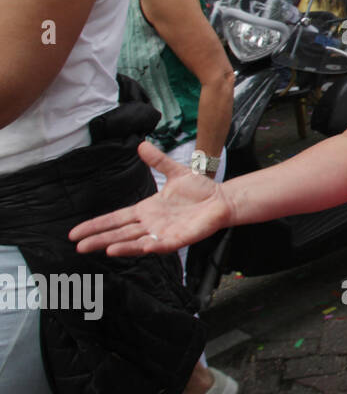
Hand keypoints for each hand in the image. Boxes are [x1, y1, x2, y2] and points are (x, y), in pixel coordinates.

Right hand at [68, 142, 235, 255]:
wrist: (222, 199)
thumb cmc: (200, 189)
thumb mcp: (175, 172)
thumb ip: (158, 160)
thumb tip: (141, 145)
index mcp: (146, 210)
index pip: (115, 219)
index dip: (96, 225)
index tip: (76, 232)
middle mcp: (150, 224)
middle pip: (119, 233)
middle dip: (98, 239)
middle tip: (78, 246)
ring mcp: (163, 233)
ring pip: (135, 242)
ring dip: (119, 246)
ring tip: (101, 248)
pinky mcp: (177, 239)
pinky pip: (158, 246)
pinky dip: (145, 247)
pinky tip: (135, 248)